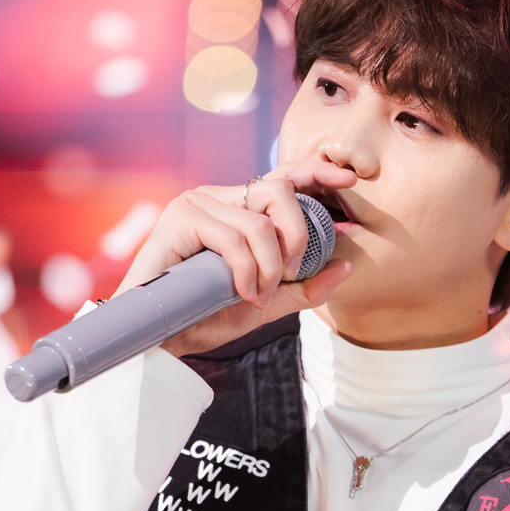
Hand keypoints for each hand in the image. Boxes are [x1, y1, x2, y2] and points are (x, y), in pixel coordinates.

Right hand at [116, 163, 355, 357]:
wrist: (160, 336)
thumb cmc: (205, 315)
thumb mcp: (267, 302)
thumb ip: (304, 287)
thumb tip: (346, 266)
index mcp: (237, 208)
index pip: (282, 178)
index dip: (316, 174)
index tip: (350, 181)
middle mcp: (217, 197)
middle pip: (278, 189)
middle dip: (297, 234)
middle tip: (290, 273)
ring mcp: (197, 203)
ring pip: (259, 223)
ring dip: (269, 267)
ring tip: (258, 294)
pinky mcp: (180, 218)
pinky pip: (234, 238)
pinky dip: (247, 270)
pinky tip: (242, 291)